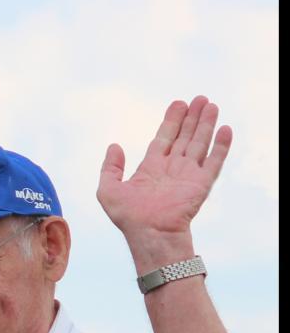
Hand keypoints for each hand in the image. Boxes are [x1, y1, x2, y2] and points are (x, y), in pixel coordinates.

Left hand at [97, 96, 231, 248]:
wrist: (150, 234)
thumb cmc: (129, 218)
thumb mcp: (108, 191)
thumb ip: (110, 168)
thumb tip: (115, 146)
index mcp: (151, 168)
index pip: (164, 138)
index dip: (171, 121)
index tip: (179, 104)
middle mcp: (171, 169)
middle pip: (184, 137)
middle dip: (191, 118)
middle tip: (199, 99)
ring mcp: (187, 175)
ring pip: (199, 143)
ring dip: (205, 124)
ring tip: (210, 105)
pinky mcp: (201, 184)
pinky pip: (213, 161)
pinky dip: (220, 146)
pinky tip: (225, 129)